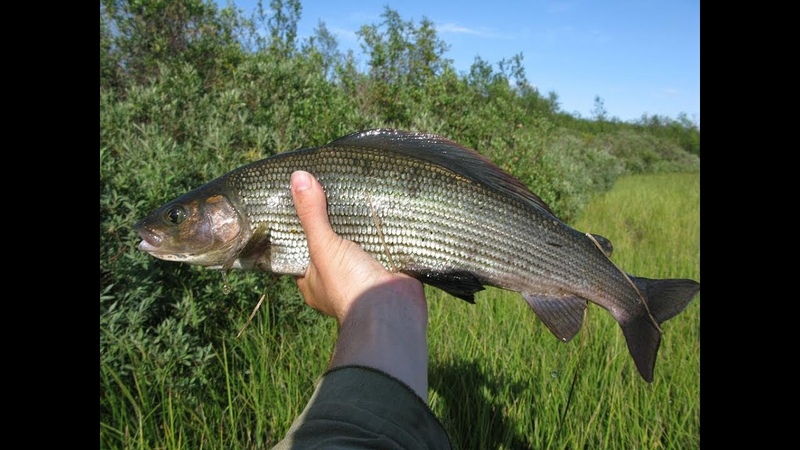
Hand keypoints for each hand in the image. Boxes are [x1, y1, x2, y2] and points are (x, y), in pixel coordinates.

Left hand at [290, 170, 429, 400]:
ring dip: (362, 224)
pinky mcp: (388, 267)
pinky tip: (386, 206)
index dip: (302, 225)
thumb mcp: (323, 246)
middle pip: (331, 242)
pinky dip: (385, 230)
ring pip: (359, 243)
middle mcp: (336, 278)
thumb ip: (311, 215)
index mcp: (313, 279)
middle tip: (333, 186)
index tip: (304, 196)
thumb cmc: (348, 285)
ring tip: (359, 189)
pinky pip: (384, 245)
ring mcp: (363, 273)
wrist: (392, 309)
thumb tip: (297, 177)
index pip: (300, 248)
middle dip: (335, 220)